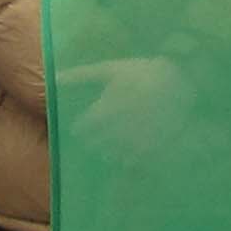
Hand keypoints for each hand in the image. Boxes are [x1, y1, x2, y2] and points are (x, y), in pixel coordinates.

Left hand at [70, 52, 185, 163]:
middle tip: (96, 138)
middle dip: (94, 141)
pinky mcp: (152, 146)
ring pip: (113, 154)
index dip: (81, 127)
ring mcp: (135, 138)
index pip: (84, 127)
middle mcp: (119, 126)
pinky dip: (128, 159)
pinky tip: (128, 153)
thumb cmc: (139, 72)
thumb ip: (80, 75)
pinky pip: (134, 160)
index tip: (81, 126)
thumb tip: (53, 78)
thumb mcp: (109, 69)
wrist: (177, 80)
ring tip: (110, 147)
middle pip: (97, 142)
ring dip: (109, 151)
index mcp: (106, 107)